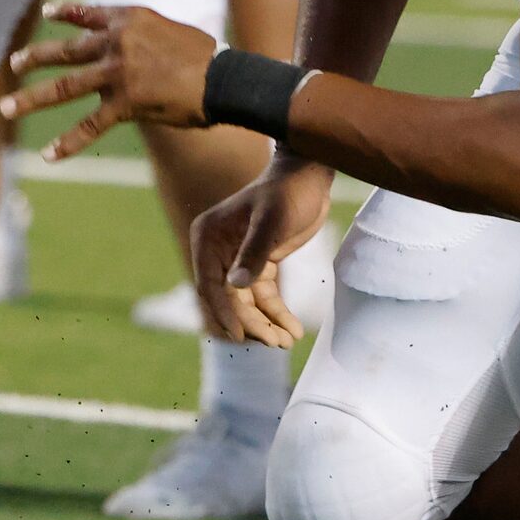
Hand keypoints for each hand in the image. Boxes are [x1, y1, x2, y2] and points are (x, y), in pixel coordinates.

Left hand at [3, 1, 213, 160]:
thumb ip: (144, 35)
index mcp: (129, 20)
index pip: (88, 14)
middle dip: (35, 59)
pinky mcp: (125, 103)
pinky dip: (68, 142)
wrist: (225, 79)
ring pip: (65, 86)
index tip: (48, 14)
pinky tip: (50, 156)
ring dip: (31, 98)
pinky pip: (90, 126)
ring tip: (6, 107)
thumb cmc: (207, 57)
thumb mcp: (171, 30)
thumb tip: (135, 45)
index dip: (65, 13)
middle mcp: (117, 42)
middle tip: (14, 65)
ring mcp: (117, 72)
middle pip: (66, 51)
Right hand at [191, 165, 332, 346]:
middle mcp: (217, 250)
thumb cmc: (288, 192)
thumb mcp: (272, 222)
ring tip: (287, 341)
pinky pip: (264, 295)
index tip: (241, 335)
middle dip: (252, 323)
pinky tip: (293, 329)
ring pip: (247, 302)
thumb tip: (236, 287)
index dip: (224, 312)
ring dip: (266, 323)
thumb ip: (254, 253)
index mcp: (208, 238)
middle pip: (229, 299)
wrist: (310, 176)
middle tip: (276, 343)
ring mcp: (237, 259)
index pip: (210, 285)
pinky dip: (277, 312)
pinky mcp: (260, 263)